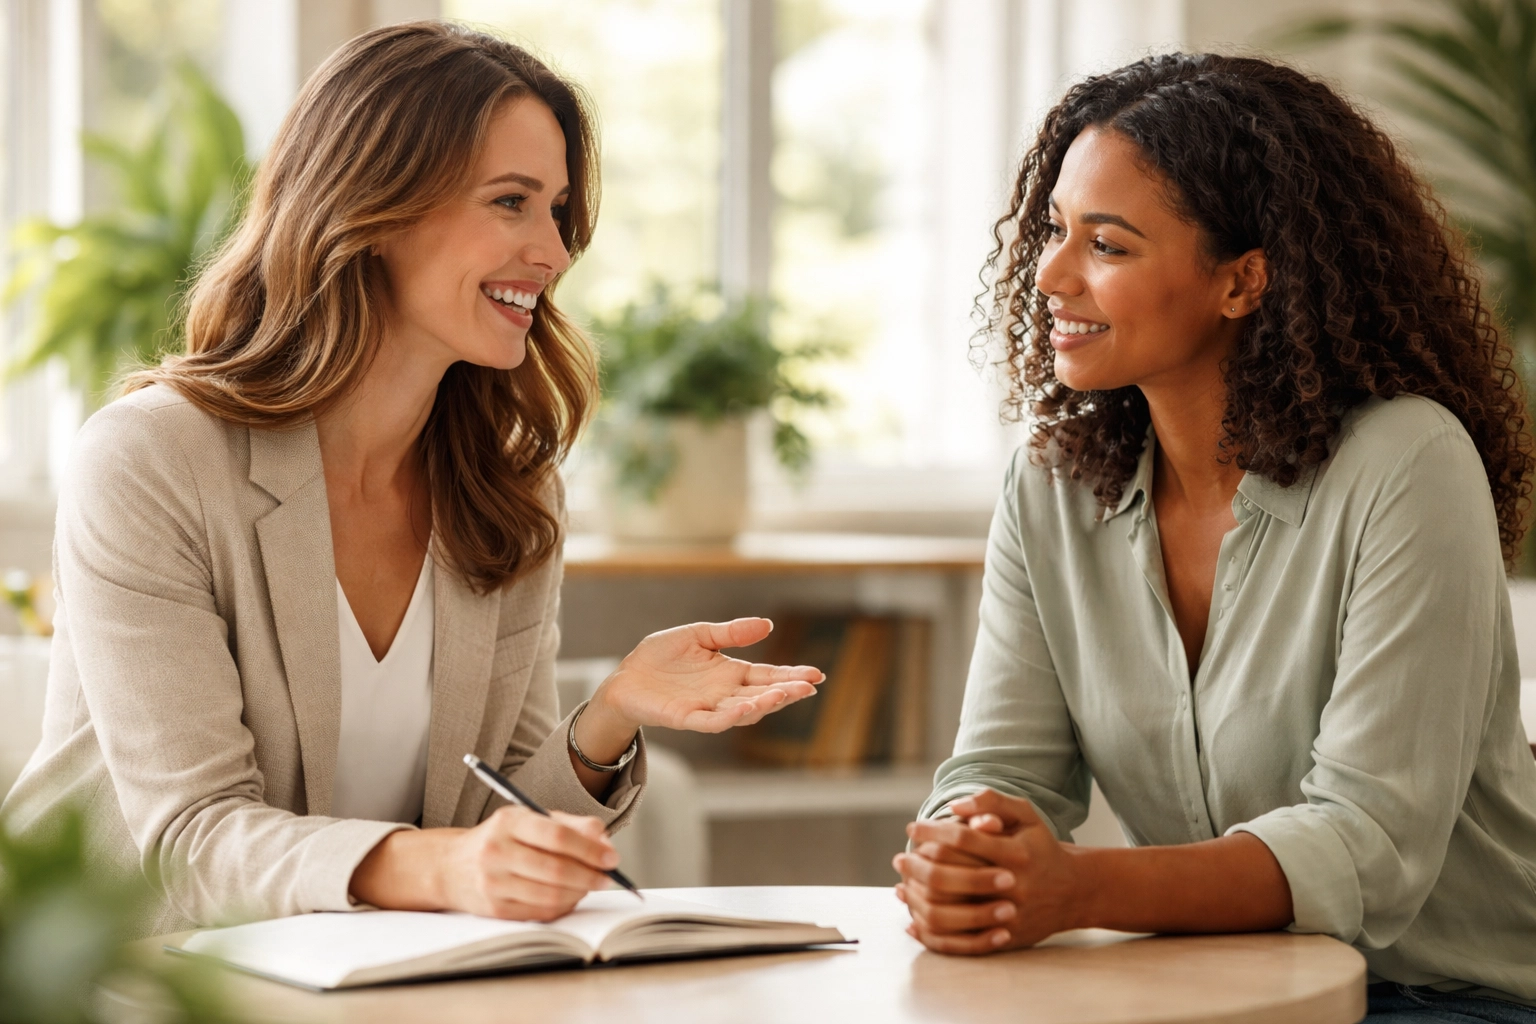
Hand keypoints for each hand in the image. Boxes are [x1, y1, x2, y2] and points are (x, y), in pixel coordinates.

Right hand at [351, 805, 618, 921]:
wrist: (451, 867)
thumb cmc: (501, 839)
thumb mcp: (530, 819)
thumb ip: (570, 825)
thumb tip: (605, 842)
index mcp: (508, 822)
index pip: (556, 836)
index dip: (589, 849)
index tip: (611, 857)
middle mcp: (496, 851)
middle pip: (556, 870)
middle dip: (590, 875)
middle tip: (608, 877)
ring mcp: (493, 883)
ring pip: (550, 895)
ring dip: (579, 893)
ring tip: (590, 885)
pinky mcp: (494, 909)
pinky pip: (540, 912)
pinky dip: (563, 906)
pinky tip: (570, 896)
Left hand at [588, 618, 823, 734]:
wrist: (625, 677)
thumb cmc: (660, 657)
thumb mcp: (698, 635)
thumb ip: (730, 632)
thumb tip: (768, 625)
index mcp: (730, 673)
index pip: (768, 675)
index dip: (791, 676)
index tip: (816, 674)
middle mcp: (724, 694)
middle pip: (763, 694)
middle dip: (787, 691)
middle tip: (810, 685)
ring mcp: (708, 708)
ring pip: (744, 710)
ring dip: (765, 704)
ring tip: (784, 694)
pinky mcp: (687, 718)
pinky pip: (713, 721)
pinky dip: (732, 717)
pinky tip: (748, 708)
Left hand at [893, 789, 1085, 953]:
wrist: (1073, 891)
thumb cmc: (1040, 847)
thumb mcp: (1026, 815)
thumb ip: (993, 801)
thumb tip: (955, 806)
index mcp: (1016, 853)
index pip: (963, 838)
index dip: (932, 830)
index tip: (912, 827)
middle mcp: (1012, 887)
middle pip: (950, 878)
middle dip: (917, 865)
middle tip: (899, 858)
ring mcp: (1007, 917)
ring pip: (949, 913)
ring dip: (918, 899)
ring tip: (901, 885)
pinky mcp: (1004, 939)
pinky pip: (959, 942)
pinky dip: (931, 933)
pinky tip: (912, 918)